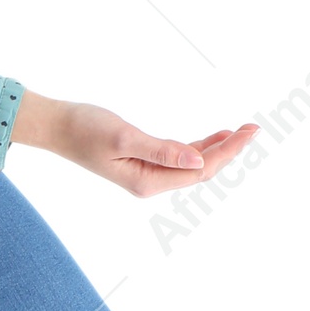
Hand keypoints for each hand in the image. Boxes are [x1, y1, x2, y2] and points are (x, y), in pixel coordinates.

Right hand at [11, 91, 257, 198]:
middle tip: (253, 128)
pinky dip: (199, 148)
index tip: (248, 132)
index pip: (199, 171)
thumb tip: (198, 163)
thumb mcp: (123, 137)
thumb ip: (161, 151)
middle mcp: (150, 183)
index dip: (228, 152)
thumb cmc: (84, 129)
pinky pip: (179, 160)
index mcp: (147, 182)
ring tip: (240, 132)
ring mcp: (146, 174)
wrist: (56, 127)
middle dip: (229, 152)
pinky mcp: (142, 163)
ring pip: (192, 167)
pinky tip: (212, 138)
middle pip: (200, 172)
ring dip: (217, 150)